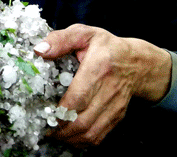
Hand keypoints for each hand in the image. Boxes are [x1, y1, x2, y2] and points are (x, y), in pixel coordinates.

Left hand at [34, 24, 171, 146]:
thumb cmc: (106, 46)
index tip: (45, 113)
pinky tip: (69, 136)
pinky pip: (99, 137)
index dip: (60, 110)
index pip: (78, 97)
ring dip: (69, 138)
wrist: (137, 62)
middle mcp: (108, 90)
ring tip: (54, 134)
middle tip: (44, 127)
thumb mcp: (84, 33)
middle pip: (83, 121)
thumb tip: (39, 50)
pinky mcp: (117, 116)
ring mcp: (114, 106)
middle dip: (61, 129)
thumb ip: (60, 39)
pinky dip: (82, 141)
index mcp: (98, 67)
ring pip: (91, 133)